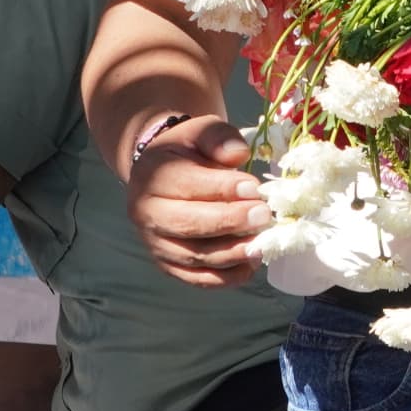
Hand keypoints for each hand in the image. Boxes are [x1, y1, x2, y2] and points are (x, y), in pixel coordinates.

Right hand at [121, 114, 273, 287]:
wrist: (161, 174)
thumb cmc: (188, 151)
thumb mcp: (201, 131)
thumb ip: (219, 138)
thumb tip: (237, 154)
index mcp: (151, 177)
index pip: (188, 186)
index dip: (223, 188)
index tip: (255, 188)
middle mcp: (145, 214)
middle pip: (188, 224)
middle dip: (230, 222)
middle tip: (264, 216)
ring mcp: (155, 244)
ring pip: (194, 257)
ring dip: (232, 253)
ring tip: (263, 241)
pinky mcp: (168, 265)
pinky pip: (197, 278)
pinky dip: (226, 277)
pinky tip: (252, 263)